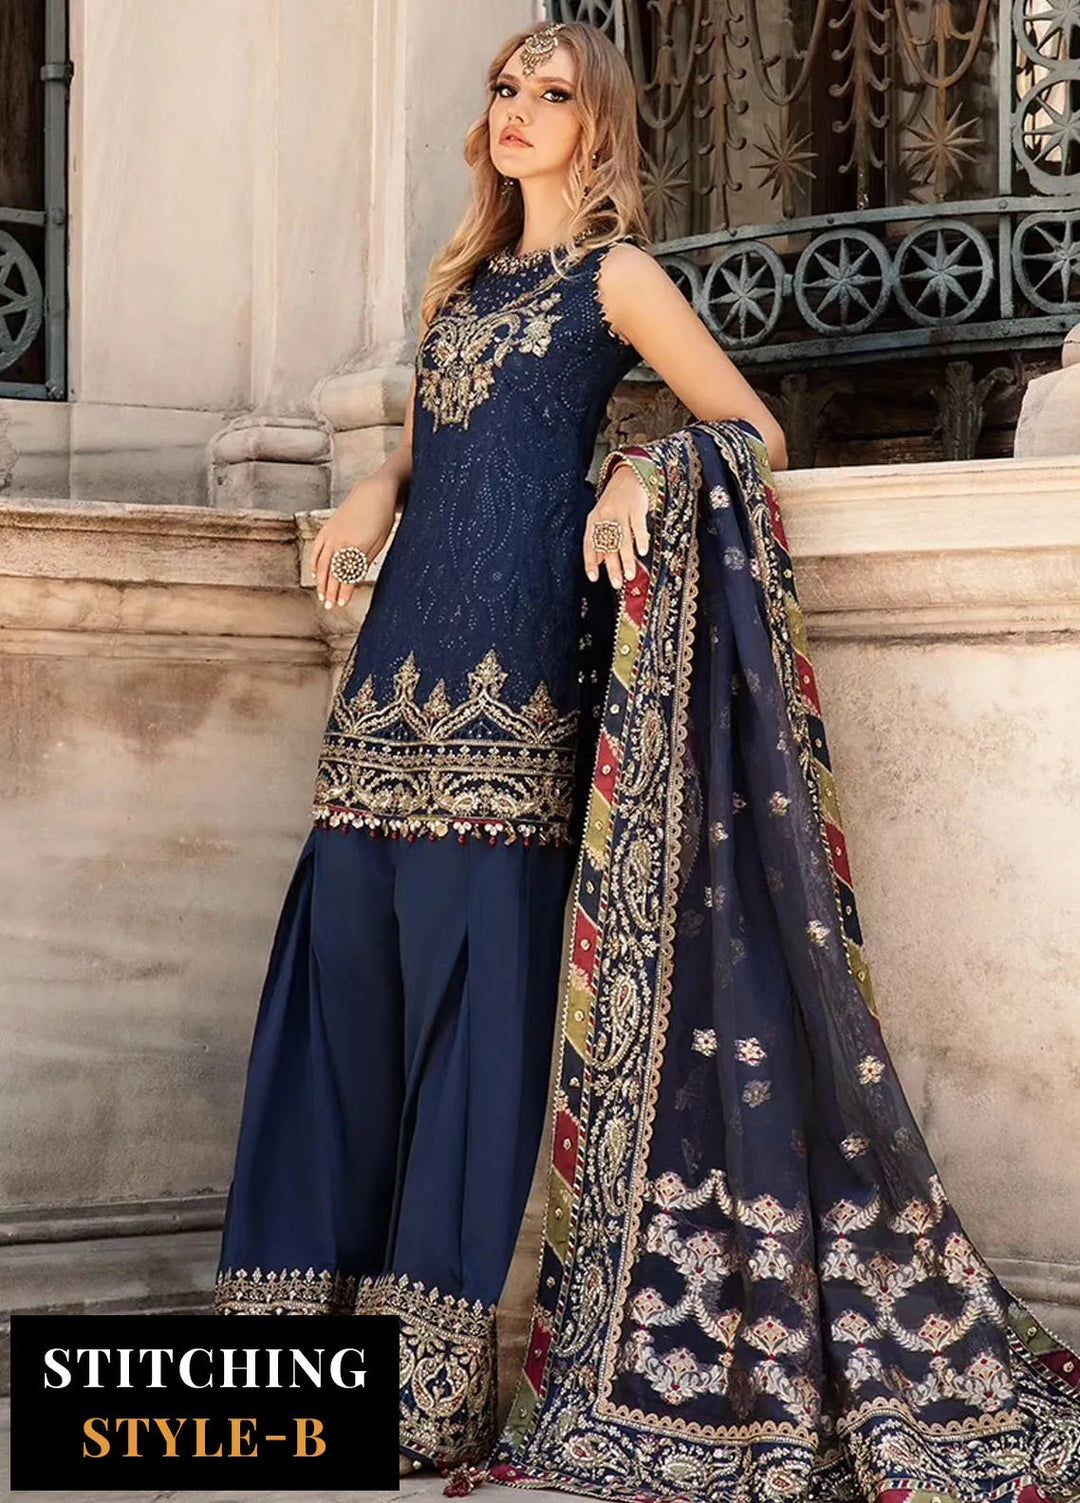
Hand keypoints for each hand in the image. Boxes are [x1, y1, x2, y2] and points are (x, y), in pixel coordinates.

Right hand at [310, 475, 398, 609]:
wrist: (374, 493)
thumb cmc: (382, 518)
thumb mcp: (378, 543)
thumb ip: (364, 562)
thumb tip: (354, 580)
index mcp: (356, 546)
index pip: (347, 575)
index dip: (343, 591)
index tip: (341, 603)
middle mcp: (340, 541)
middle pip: (332, 572)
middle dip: (330, 591)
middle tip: (330, 606)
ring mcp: (331, 534)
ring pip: (321, 563)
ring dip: (321, 581)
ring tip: (322, 595)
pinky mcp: (326, 528)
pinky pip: (316, 549)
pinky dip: (314, 563)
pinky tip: (315, 574)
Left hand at [583, 461, 650, 590]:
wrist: (628, 476)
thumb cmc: (614, 501)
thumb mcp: (601, 518)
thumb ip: (599, 540)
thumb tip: (597, 564)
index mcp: (593, 521)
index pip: (589, 544)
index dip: (590, 562)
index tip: (593, 578)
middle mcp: (604, 516)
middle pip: (607, 546)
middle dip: (612, 567)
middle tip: (617, 584)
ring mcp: (620, 511)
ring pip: (622, 539)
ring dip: (627, 559)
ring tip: (630, 575)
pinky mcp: (636, 507)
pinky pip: (638, 526)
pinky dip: (641, 539)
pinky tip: (642, 551)